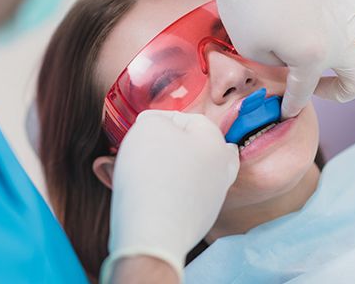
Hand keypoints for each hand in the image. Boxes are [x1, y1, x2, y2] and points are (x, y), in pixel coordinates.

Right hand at [100, 110, 238, 281]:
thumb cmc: (152, 175)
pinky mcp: (198, 221)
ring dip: (159, 170)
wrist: (152, 234)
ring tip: (133, 173)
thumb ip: (155, 119)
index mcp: (216, 142)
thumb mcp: (148, 127)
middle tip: (138, 151)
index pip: (187, 119)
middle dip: (163, 147)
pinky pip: (178, 198)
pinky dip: (161, 193)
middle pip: (190, 148)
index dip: (158, 121)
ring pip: (184, 174)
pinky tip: (140, 196)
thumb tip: (156, 126)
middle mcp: (221, 170)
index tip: (138, 130)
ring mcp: (212, 198)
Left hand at [162, 0, 354, 117]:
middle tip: (320, 90)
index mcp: (313, 57)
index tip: (286, 112)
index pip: (305, 92)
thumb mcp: (251, 49)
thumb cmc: (244, 4)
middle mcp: (339, 36)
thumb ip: (278, 65)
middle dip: (341, 93)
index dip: (292, 106)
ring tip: (338, 58)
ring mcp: (347, 10)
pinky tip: (342, 26)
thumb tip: (290, 63)